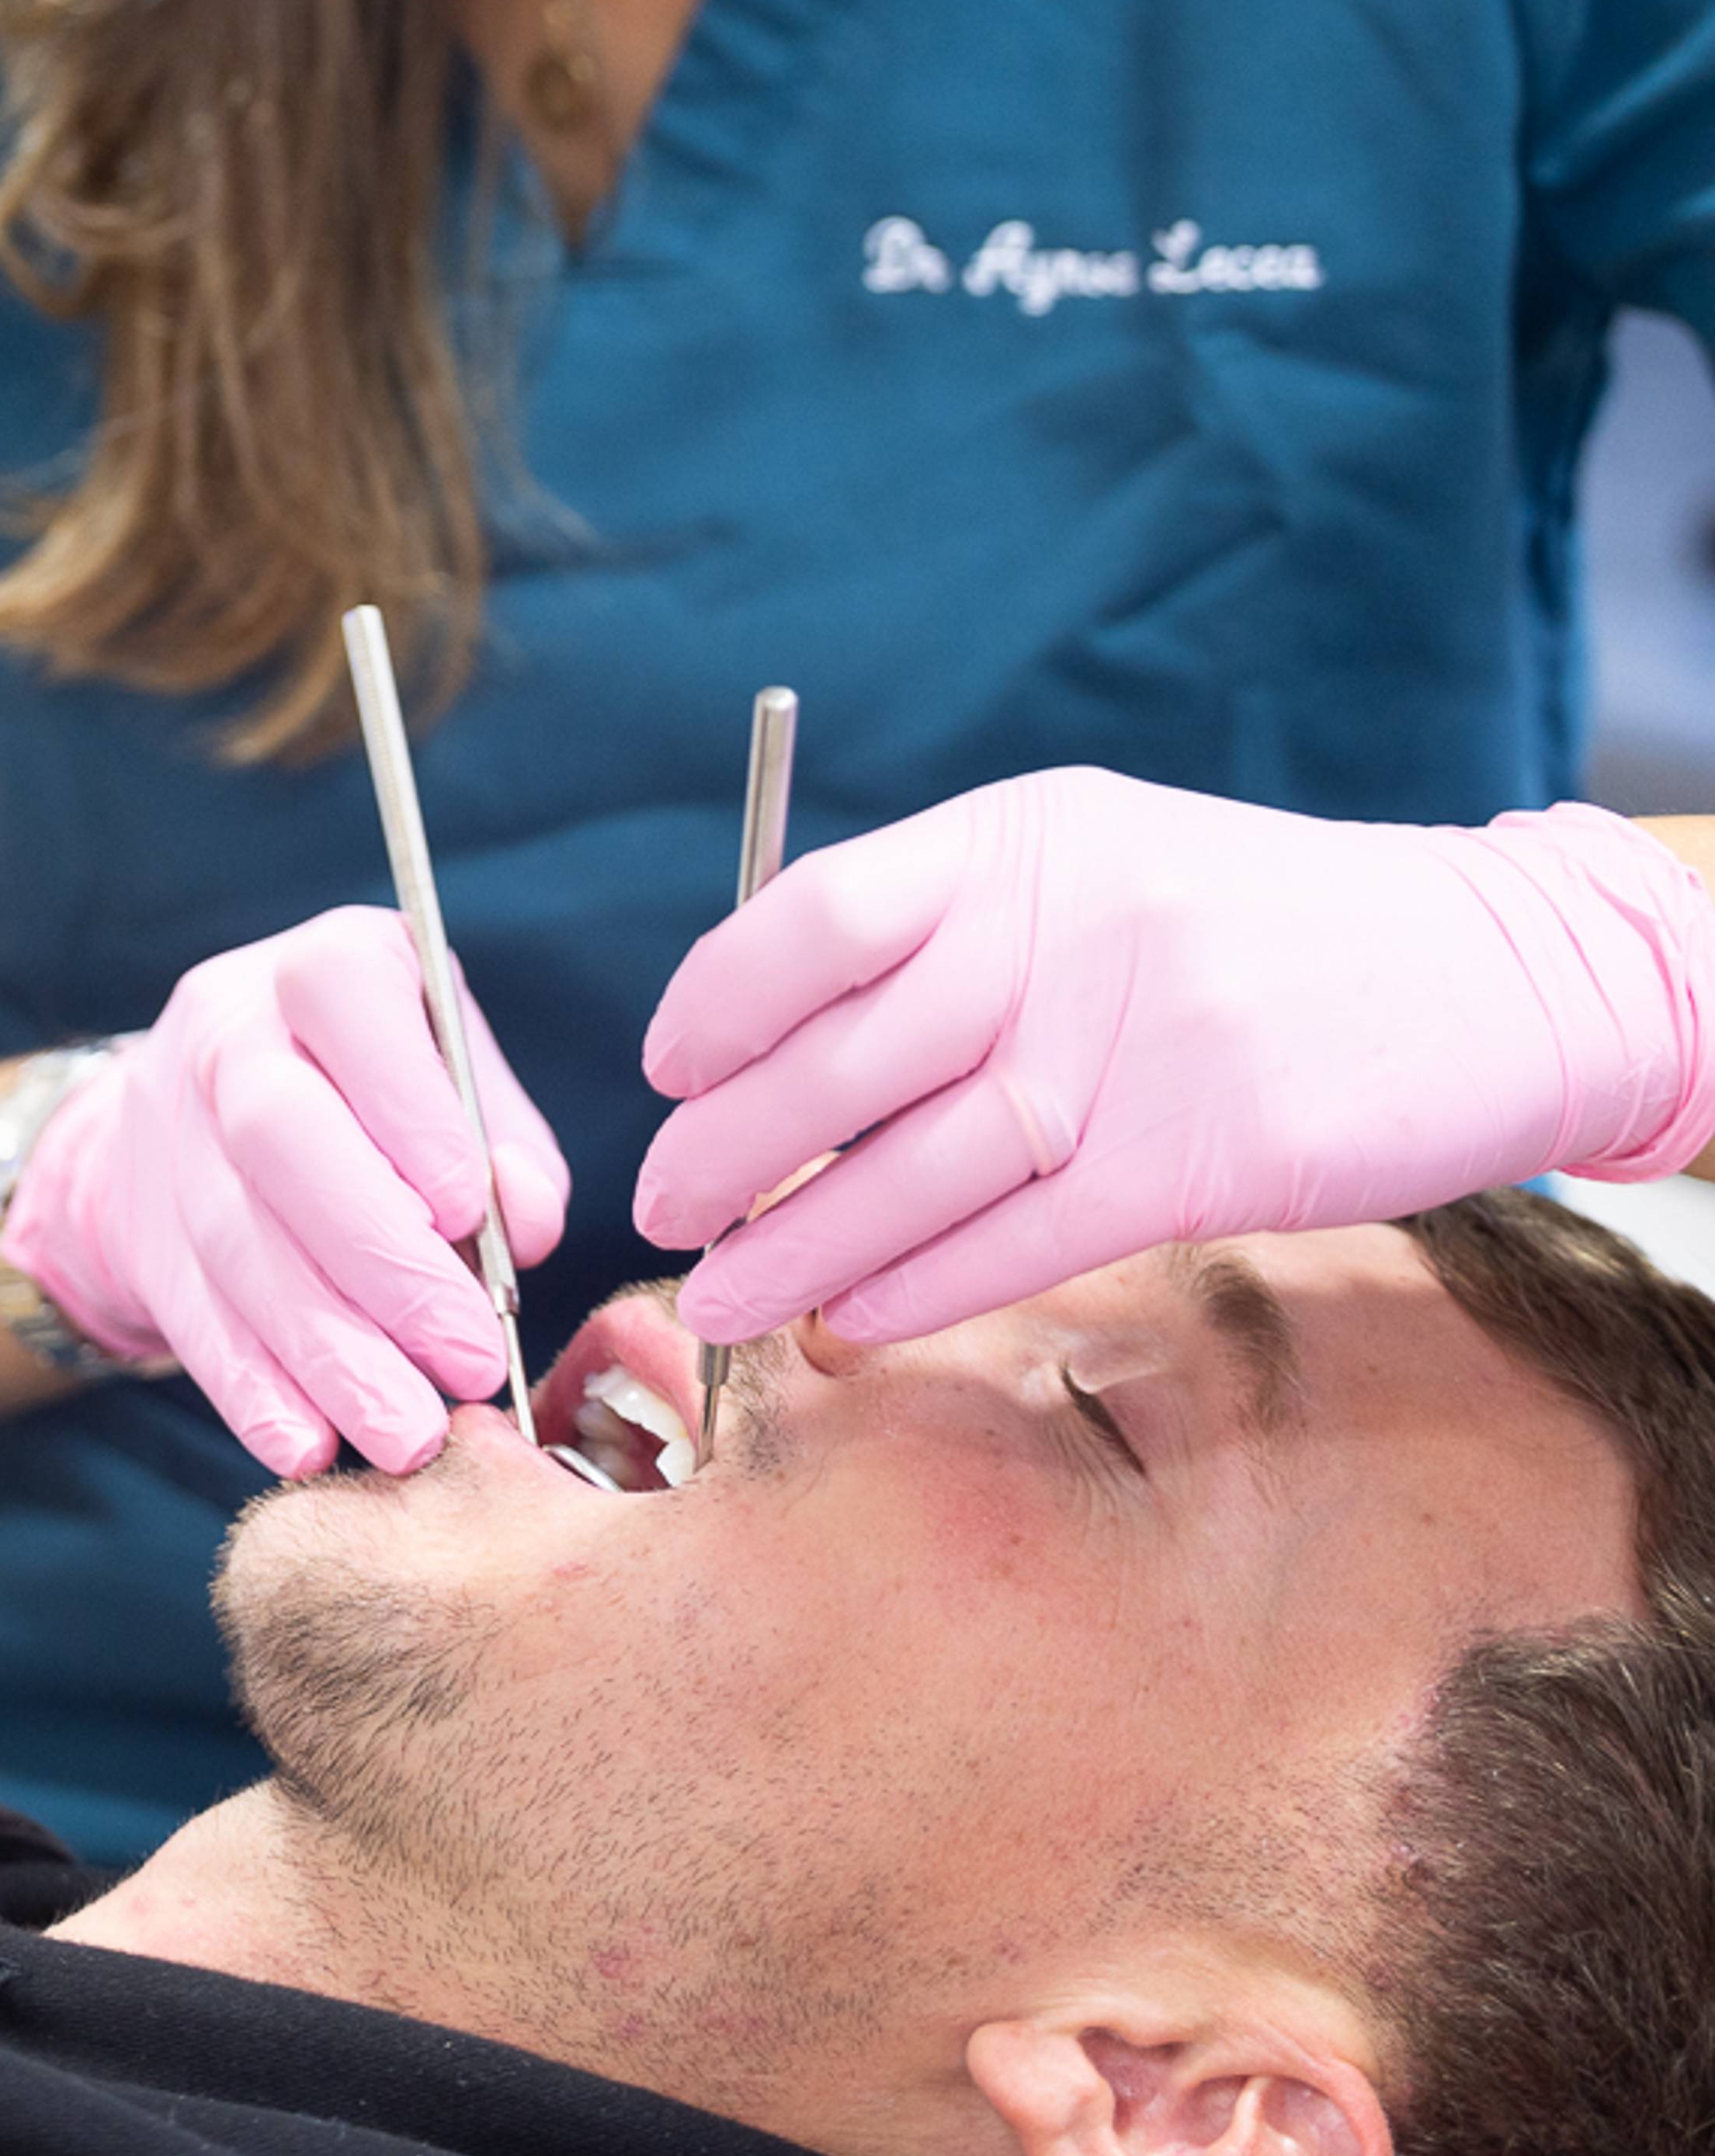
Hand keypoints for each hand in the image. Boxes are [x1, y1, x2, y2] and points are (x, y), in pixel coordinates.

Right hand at [2, 906, 569, 1475]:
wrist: (207, 1107)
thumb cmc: (379, 1093)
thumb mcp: (453, 1077)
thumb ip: (505, 1143)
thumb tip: (530, 1225)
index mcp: (324, 967)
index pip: (345, 1002)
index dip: (406, 1107)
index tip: (472, 1214)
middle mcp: (228, 1030)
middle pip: (280, 1137)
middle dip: (380, 1263)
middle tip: (470, 1364)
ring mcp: (167, 1128)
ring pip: (236, 1242)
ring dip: (326, 1352)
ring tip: (409, 1435)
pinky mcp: (140, 1226)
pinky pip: (192, 1314)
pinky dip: (251, 1389)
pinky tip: (309, 1446)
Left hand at [635, 769, 1714, 1346]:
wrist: (1491, 972)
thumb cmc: (1268, 929)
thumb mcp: (1107, 861)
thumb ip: (962, 925)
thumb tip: (788, 1027)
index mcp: (1027, 838)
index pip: (819, 912)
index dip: (721, 1000)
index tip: (667, 1067)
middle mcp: (1066, 928)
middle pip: (847, 1054)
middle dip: (732, 1143)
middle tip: (664, 1203)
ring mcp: (1134, 1043)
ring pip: (919, 1165)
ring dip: (803, 1244)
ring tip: (722, 1298)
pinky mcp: (1201, 1156)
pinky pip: (1023, 1236)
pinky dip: (921, 1285)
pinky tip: (851, 1317)